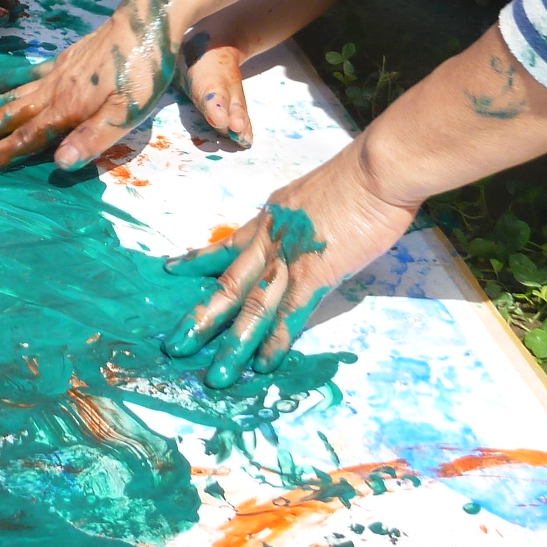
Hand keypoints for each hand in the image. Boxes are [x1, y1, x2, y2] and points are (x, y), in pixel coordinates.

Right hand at [0, 0, 178, 170]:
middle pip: (9, 115)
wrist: (145, 22)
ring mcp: (56, 73)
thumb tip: (57, 163)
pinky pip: (28, 74)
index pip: (25, 137)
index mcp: (67, 110)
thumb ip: (92, 139)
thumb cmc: (143, 72)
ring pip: (13, 95)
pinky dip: (9, 82)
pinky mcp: (65, 60)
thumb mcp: (126, 112)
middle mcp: (54, 91)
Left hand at [162, 143, 416, 385]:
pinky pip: (290, 314)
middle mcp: (271, 240)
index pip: (227, 245)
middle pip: (228, 283)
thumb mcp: (313, 195)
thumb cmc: (357, 178)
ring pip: (253, 307)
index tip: (171, 270)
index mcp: (270, 219)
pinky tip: (263, 364)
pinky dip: (277, 341)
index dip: (198, 261)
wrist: (376, 171)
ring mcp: (290, 259)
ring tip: (216, 376)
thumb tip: (303, 235)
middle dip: (201, 317)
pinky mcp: (316, 274)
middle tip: (175, 345)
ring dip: (233, 344)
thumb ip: (301, 220)